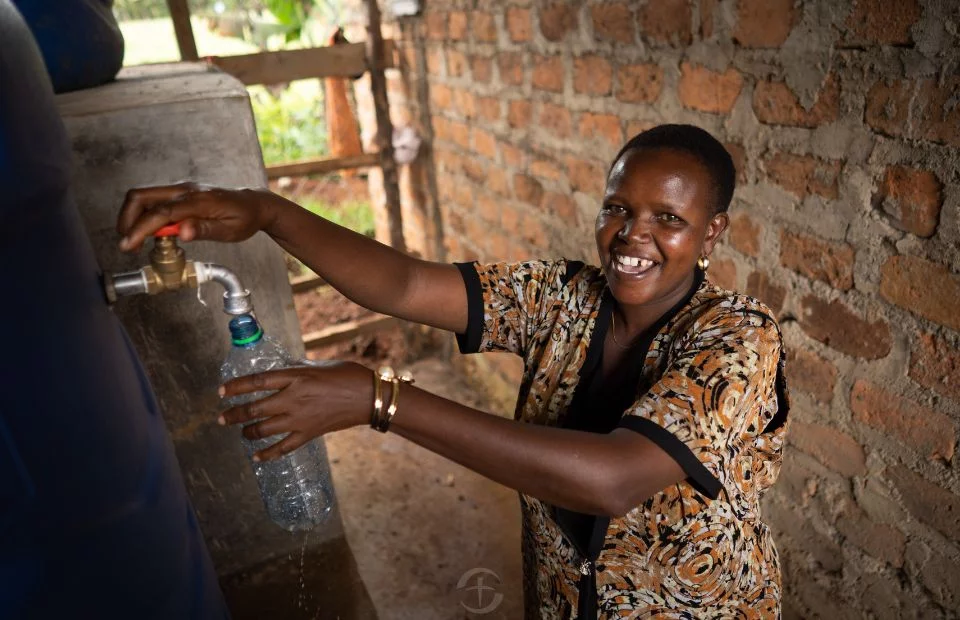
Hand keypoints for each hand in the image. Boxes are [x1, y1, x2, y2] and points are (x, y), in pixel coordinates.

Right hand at [116, 182, 283, 252]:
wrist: (255, 204)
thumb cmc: (244, 218)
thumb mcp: (230, 230)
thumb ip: (204, 230)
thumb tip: (183, 233)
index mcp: (198, 200)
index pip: (161, 213)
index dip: (140, 229)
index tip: (128, 244)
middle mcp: (185, 190)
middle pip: (141, 196)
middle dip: (127, 219)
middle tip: (127, 243)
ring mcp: (181, 189)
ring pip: (144, 197)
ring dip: (133, 217)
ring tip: (135, 240)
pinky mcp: (180, 193)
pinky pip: (154, 200)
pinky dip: (145, 215)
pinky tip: (151, 232)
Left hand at [217, 361, 372, 460]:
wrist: (367, 398)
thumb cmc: (346, 375)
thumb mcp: (318, 366)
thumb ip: (296, 370)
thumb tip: (280, 372)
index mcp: (295, 377)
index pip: (257, 382)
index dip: (236, 387)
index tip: (221, 392)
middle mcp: (293, 399)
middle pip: (254, 409)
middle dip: (234, 415)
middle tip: (221, 418)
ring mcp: (299, 418)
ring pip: (263, 429)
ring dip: (247, 432)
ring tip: (240, 433)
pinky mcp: (308, 433)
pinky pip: (283, 447)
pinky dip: (268, 454)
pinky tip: (257, 457)